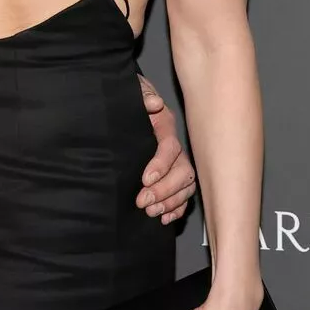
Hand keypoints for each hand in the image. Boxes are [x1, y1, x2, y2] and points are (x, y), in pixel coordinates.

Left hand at [136, 76, 195, 223]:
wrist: (124, 103)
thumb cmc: (128, 98)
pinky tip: (164, 218)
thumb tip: (154, 103)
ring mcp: (175, 161)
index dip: (160, 164)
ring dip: (171, 201)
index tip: (145, 179)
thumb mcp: (133, 91)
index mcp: (165, 125)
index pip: (170, 147)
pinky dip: (177, 208)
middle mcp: (173, 146)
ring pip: (185, 185)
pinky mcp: (171, 175)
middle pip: (182, 171)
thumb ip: (142, 95)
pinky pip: (183, 195)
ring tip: (152, 212)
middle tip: (143, 201)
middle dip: (165, 189)